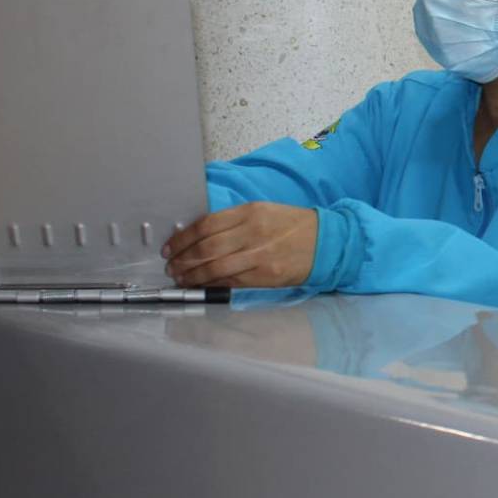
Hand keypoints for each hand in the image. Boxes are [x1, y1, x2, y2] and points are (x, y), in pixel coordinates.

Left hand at [163, 203, 318, 289]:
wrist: (326, 242)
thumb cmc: (294, 226)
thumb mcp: (264, 211)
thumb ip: (234, 221)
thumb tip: (200, 236)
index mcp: (251, 212)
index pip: (206, 225)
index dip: (183, 238)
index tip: (171, 247)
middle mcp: (253, 233)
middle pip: (206, 247)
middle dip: (183, 259)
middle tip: (171, 266)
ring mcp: (259, 255)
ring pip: (214, 267)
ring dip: (192, 275)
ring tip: (180, 278)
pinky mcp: (265, 275)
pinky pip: (230, 281)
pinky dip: (210, 284)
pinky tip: (200, 285)